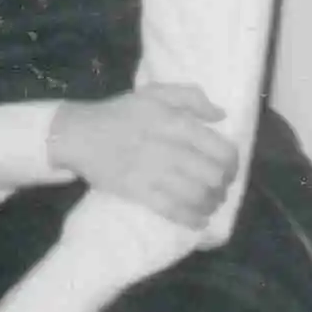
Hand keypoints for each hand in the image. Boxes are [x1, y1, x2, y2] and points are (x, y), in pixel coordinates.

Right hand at [48, 84, 239, 227]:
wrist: (78, 134)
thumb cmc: (119, 113)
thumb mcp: (153, 93)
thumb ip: (190, 97)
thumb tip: (221, 115)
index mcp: (172, 122)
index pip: (220, 149)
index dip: (232, 163)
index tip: (229, 167)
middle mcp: (166, 147)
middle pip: (213, 176)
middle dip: (223, 186)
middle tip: (221, 187)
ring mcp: (151, 172)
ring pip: (197, 196)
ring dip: (211, 203)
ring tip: (211, 203)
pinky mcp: (138, 192)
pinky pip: (174, 211)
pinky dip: (192, 218)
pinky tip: (198, 219)